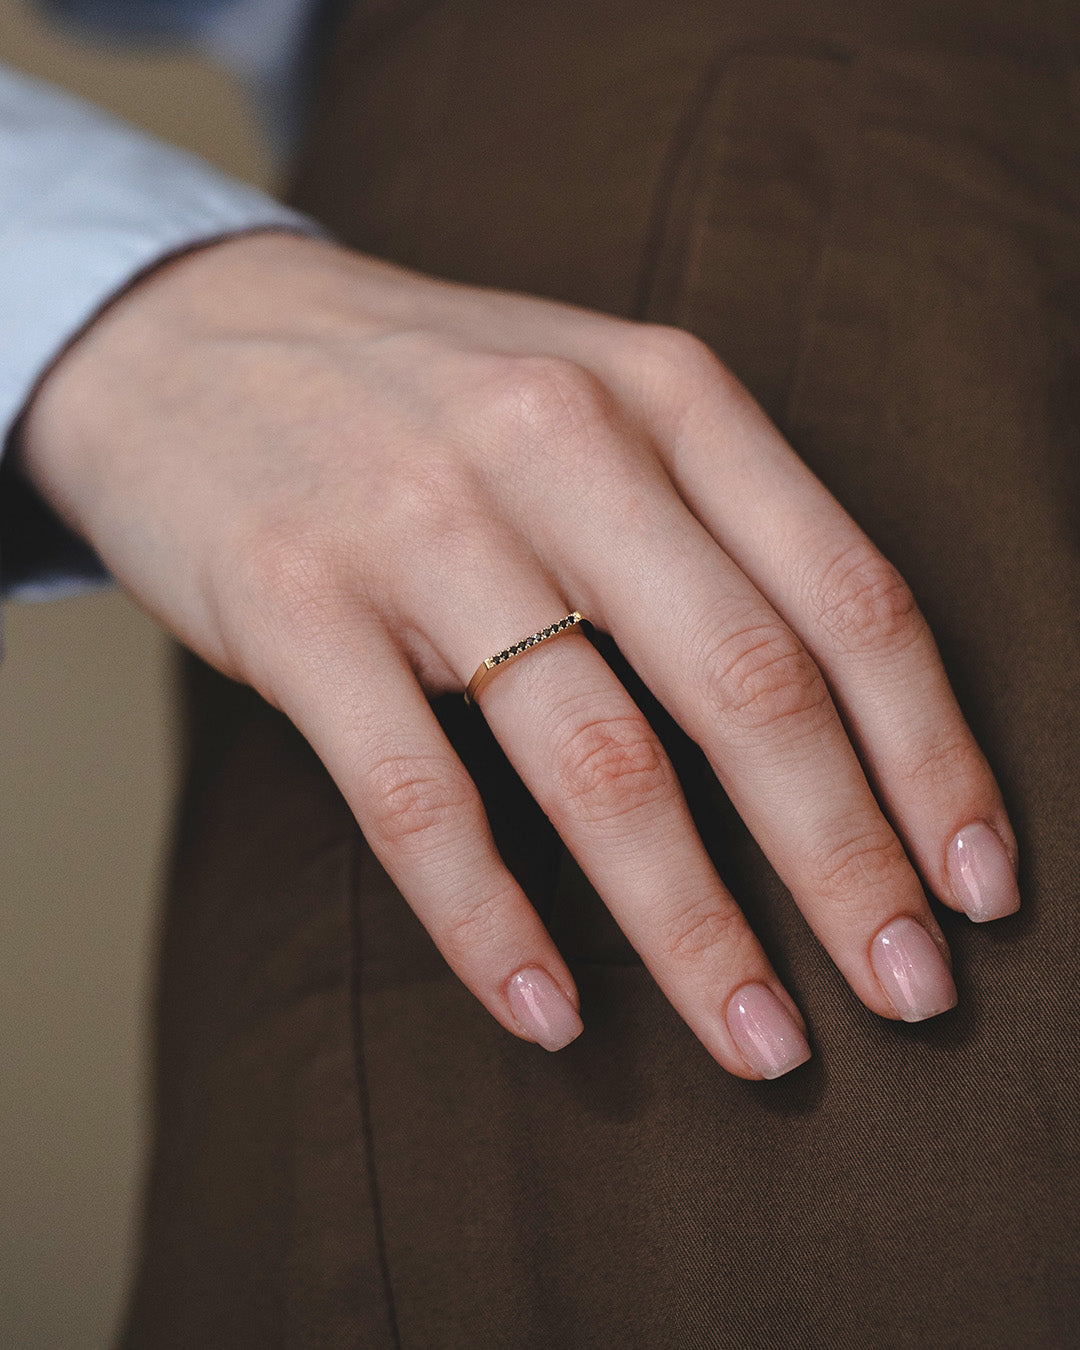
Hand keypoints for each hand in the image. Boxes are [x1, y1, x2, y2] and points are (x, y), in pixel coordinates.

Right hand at [15, 229, 1019, 1079]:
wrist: (189, 334)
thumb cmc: (426, 397)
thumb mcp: (594, 403)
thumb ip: (712, 525)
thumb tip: (841, 735)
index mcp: (665, 395)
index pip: (849, 595)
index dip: (933, 757)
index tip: (980, 888)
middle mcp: (562, 444)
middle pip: (752, 687)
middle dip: (848, 864)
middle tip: (910, 995)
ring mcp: (422, 524)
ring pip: (598, 762)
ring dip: (694, 928)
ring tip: (761, 1044)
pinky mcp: (295, 602)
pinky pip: (415, 797)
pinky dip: (490, 924)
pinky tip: (549, 1016)